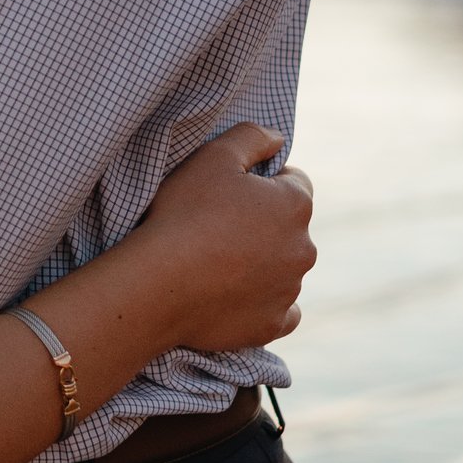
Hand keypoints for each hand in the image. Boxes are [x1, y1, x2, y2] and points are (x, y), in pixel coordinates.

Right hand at [136, 124, 315, 349]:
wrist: (158, 283)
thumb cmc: (184, 214)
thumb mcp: (213, 155)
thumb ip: (252, 137)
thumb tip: (278, 140)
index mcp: (296, 204)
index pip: (294, 182)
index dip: (263, 183)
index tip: (231, 193)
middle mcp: (304, 248)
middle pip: (289, 228)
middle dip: (264, 225)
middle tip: (218, 227)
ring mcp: (290, 290)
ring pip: (283, 269)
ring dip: (261, 263)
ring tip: (216, 263)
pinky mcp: (272, 324)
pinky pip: (280, 312)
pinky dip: (264, 304)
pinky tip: (236, 296)